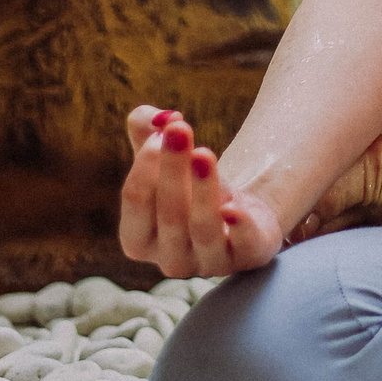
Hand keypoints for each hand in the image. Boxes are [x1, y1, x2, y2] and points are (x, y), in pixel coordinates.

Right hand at [119, 108, 283, 277]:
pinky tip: (234, 207)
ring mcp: (208, 263)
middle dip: (173, 169)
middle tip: (180, 129)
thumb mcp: (162, 154)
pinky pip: (243, 246)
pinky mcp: (246, 257)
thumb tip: (161, 117)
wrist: (236, 209)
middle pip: (169, 214)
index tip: (163, 130)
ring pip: (204, 228)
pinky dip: (239, 227)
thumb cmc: (187, 183)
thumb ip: (147, 128)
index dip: (144, 166)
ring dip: (203, 189)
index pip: (135, 203)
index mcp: (139, 239)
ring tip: (203, 152)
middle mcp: (169, 259)